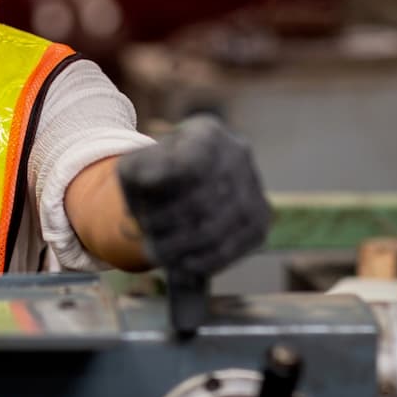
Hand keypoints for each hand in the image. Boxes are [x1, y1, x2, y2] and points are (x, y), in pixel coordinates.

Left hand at [117, 115, 269, 277]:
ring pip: (220, 227)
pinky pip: (236, 246)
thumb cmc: (156, 174)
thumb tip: (153, 185)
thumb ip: (137, 173)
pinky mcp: (260, 218)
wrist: (186, 182)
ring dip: (182, 248)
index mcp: (207, 133)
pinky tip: (182, 264)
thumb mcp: (136, 166)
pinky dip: (206, 261)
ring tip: (158, 254)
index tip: (142, 214)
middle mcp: (238, 154)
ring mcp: (254, 186)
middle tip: (147, 242)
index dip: (164, 198)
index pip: (190, 165)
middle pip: (204, 201)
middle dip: (169, 228)